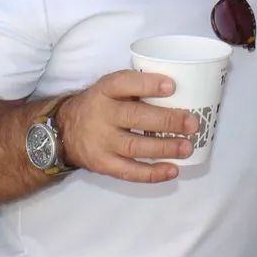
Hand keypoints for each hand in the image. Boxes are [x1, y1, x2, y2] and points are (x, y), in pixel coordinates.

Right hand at [56, 70, 196, 182]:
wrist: (64, 131)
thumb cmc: (100, 105)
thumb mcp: (110, 89)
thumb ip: (135, 89)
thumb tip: (180, 93)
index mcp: (105, 90)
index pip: (124, 83)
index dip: (148, 84)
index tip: (172, 86)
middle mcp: (101, 115)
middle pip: (135, 117)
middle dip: (166, 121)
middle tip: (192, 123)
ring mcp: (102, 142)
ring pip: (135, 146)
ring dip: (164, 148)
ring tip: (187, 148)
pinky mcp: (103, 164)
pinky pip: (129, 172)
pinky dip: (152, 173)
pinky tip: (172, 170)